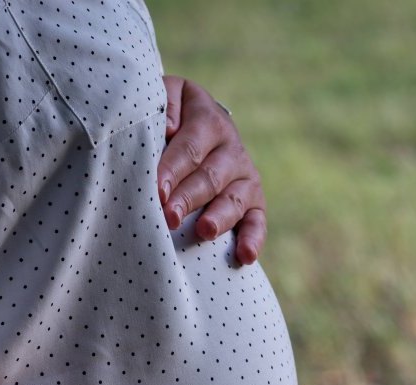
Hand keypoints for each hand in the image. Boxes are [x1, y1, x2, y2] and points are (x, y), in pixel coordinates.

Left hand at [158, 75, 267, 264]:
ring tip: (204, 231)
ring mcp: (245, 177)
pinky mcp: (255, 203)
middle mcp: (231, 148)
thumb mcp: (166, 97)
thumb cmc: (170, 117)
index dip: (173, 170)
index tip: (157, 190)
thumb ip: (164, 103)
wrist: (197, 127)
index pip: (190, 147)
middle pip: (210, 177)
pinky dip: (253, 239)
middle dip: (189, 198)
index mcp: (209, 120)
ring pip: (234, 200)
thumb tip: (169, 128)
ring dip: (219, 217)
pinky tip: (245, 257)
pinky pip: (258, 222)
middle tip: (170, 216)